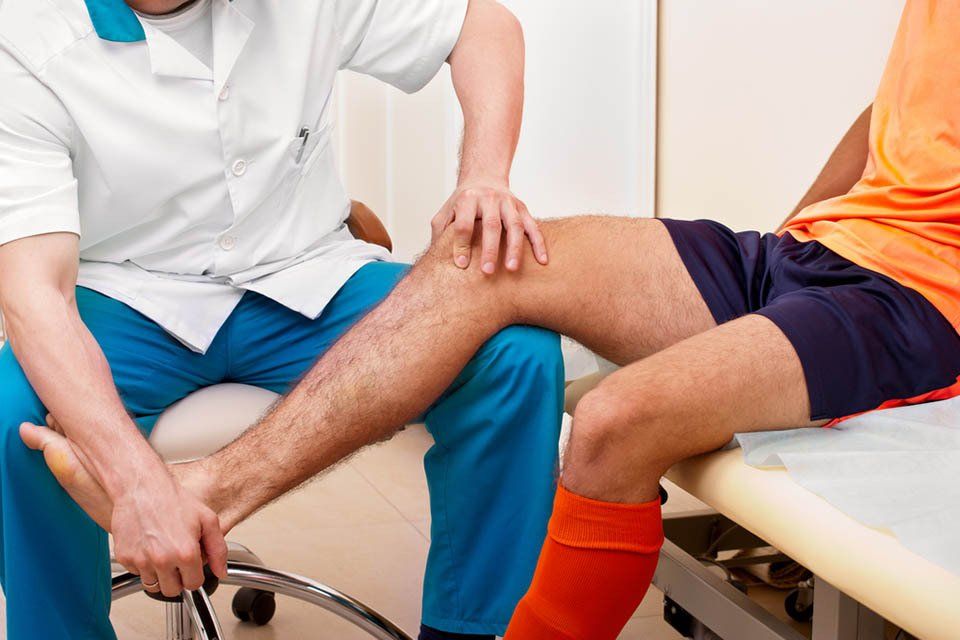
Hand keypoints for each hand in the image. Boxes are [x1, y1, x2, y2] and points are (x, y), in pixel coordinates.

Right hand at [111, 468, 227, 596]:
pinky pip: (136, 572)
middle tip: (177, 561)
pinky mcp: (125, 557)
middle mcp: (162, 560)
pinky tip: (149, 545)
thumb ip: (218, 549)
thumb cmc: (173, 499)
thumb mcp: (207, 520)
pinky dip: (143, 564)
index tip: (192, 566)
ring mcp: (141, 560)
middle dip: (177, 579)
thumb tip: (221, 571)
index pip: (193, 584)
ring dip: (159, 574)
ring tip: (163, 551)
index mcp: (185, 553)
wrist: (142, 486)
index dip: (194, 575)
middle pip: (172, 591)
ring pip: (152, 584)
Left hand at [431, 181, 547, 273]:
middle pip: (490, 224)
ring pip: (514, 225)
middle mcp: (489, 198)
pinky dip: (538, 243)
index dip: (461, 244)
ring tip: (512, 269)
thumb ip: (440, 232)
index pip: (464, 224)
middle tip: (487, 271)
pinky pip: (533, 226)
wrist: (484, 178)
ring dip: (514, 248)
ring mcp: (508, 203)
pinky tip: (542, 260)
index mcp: (467, 199)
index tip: (461, 265)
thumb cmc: (463, 202)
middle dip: (490, 249)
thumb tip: (435, 258)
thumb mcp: (446, 211)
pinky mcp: (522, 208)